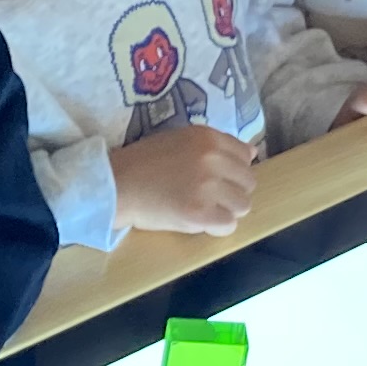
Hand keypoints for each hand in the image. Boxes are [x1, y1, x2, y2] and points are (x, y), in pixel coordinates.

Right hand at [108, 125, 260, 236]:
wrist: (114, 186)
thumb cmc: (142, 163)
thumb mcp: (179, 140)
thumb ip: (215, 145)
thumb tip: (251, 153)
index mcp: (207, 137)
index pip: (245, 155)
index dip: (233, 170)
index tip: (216, 178)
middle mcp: (212, 159)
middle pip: (248, 182)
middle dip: (232, 192)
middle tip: (208, 197)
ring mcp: (207, 186)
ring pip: (242, 205)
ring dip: (226, 210)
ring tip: (202, 209)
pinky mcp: (200, 213)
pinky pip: (228, 225)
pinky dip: (216, 227)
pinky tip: (197, 222)